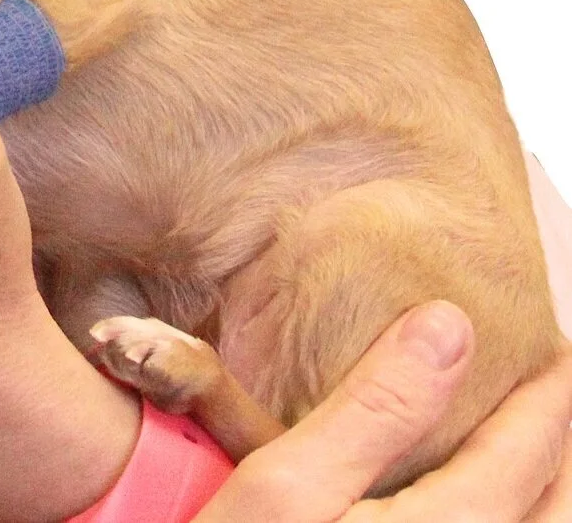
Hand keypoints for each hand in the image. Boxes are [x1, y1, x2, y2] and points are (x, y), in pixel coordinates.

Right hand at [197, 303, 571, 520]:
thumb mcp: (284, 483)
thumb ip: (374, 407)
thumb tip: (451, 325)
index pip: (526, 454)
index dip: (549, 395)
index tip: (554, 348)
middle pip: (558, 512)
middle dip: (565, 448)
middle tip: (561, 393)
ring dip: (556, 498)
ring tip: (548, 457)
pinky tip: (503, 511)